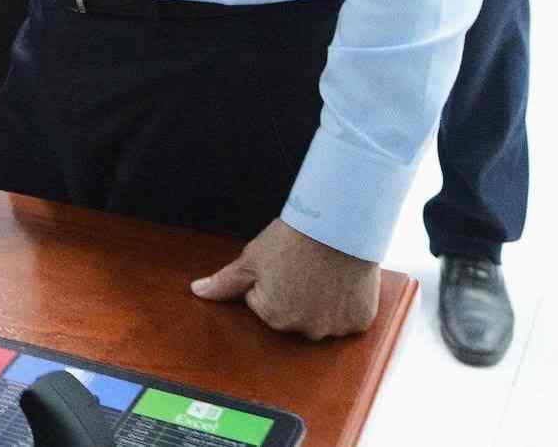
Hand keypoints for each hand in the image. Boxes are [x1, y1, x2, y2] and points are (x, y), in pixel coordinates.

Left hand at [191, 218, 378, 338]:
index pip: (262, 303)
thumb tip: (198, 292)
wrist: (337, 226)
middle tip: (301, 267)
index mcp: (274, 317)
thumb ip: (224, 282)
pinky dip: (346, 304)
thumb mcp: (251, 259)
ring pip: (320, 318)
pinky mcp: (359, 322)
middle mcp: (305, 330)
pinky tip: (341, 281)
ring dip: (320, 302)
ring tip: (322, 272)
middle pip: (292, 314)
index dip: (269, 280)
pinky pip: (348, 319)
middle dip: (293, 294)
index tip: (282, 264)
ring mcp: (335, 328)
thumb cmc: (292, 240)